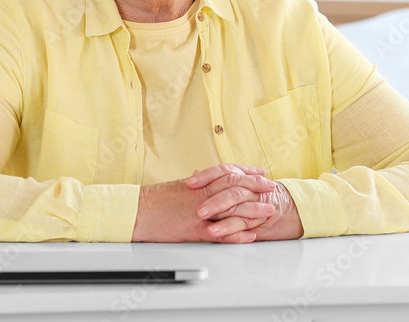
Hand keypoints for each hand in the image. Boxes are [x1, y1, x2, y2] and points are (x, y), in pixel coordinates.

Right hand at [132, 164, 274, 242]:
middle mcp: (201, 195)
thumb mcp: (176, 187)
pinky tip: (249, 235)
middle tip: (271, 187)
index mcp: (198, 183)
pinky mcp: (194, 229)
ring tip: (269, 209)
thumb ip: (194, 184)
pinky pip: (220, 232)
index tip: (258, 173)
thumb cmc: (153, 201)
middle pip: (235, 186)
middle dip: (256, 186)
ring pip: (232, 208)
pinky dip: (237, 235)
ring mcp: (199, 212)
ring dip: (253, 209)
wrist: (137, 212)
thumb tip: (203, 178)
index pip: (228, 172)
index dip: (246, 172)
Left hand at [188, 165, 303, 241]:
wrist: (288, 207)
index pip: (223, 171)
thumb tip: (194, 174)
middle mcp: (248, 188)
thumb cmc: (256, 196)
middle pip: (230, 188)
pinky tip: (218, 234)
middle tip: (197, 208)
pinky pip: (243, 224)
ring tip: (206, 224)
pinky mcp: (257, 220)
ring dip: (221, 216)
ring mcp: (254, 204)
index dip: (207, 176)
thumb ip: (216, 180)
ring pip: (237, 206)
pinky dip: (230, 230)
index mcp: (241, 177)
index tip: (190, 182)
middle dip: (213, 199)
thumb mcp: (238, 184)